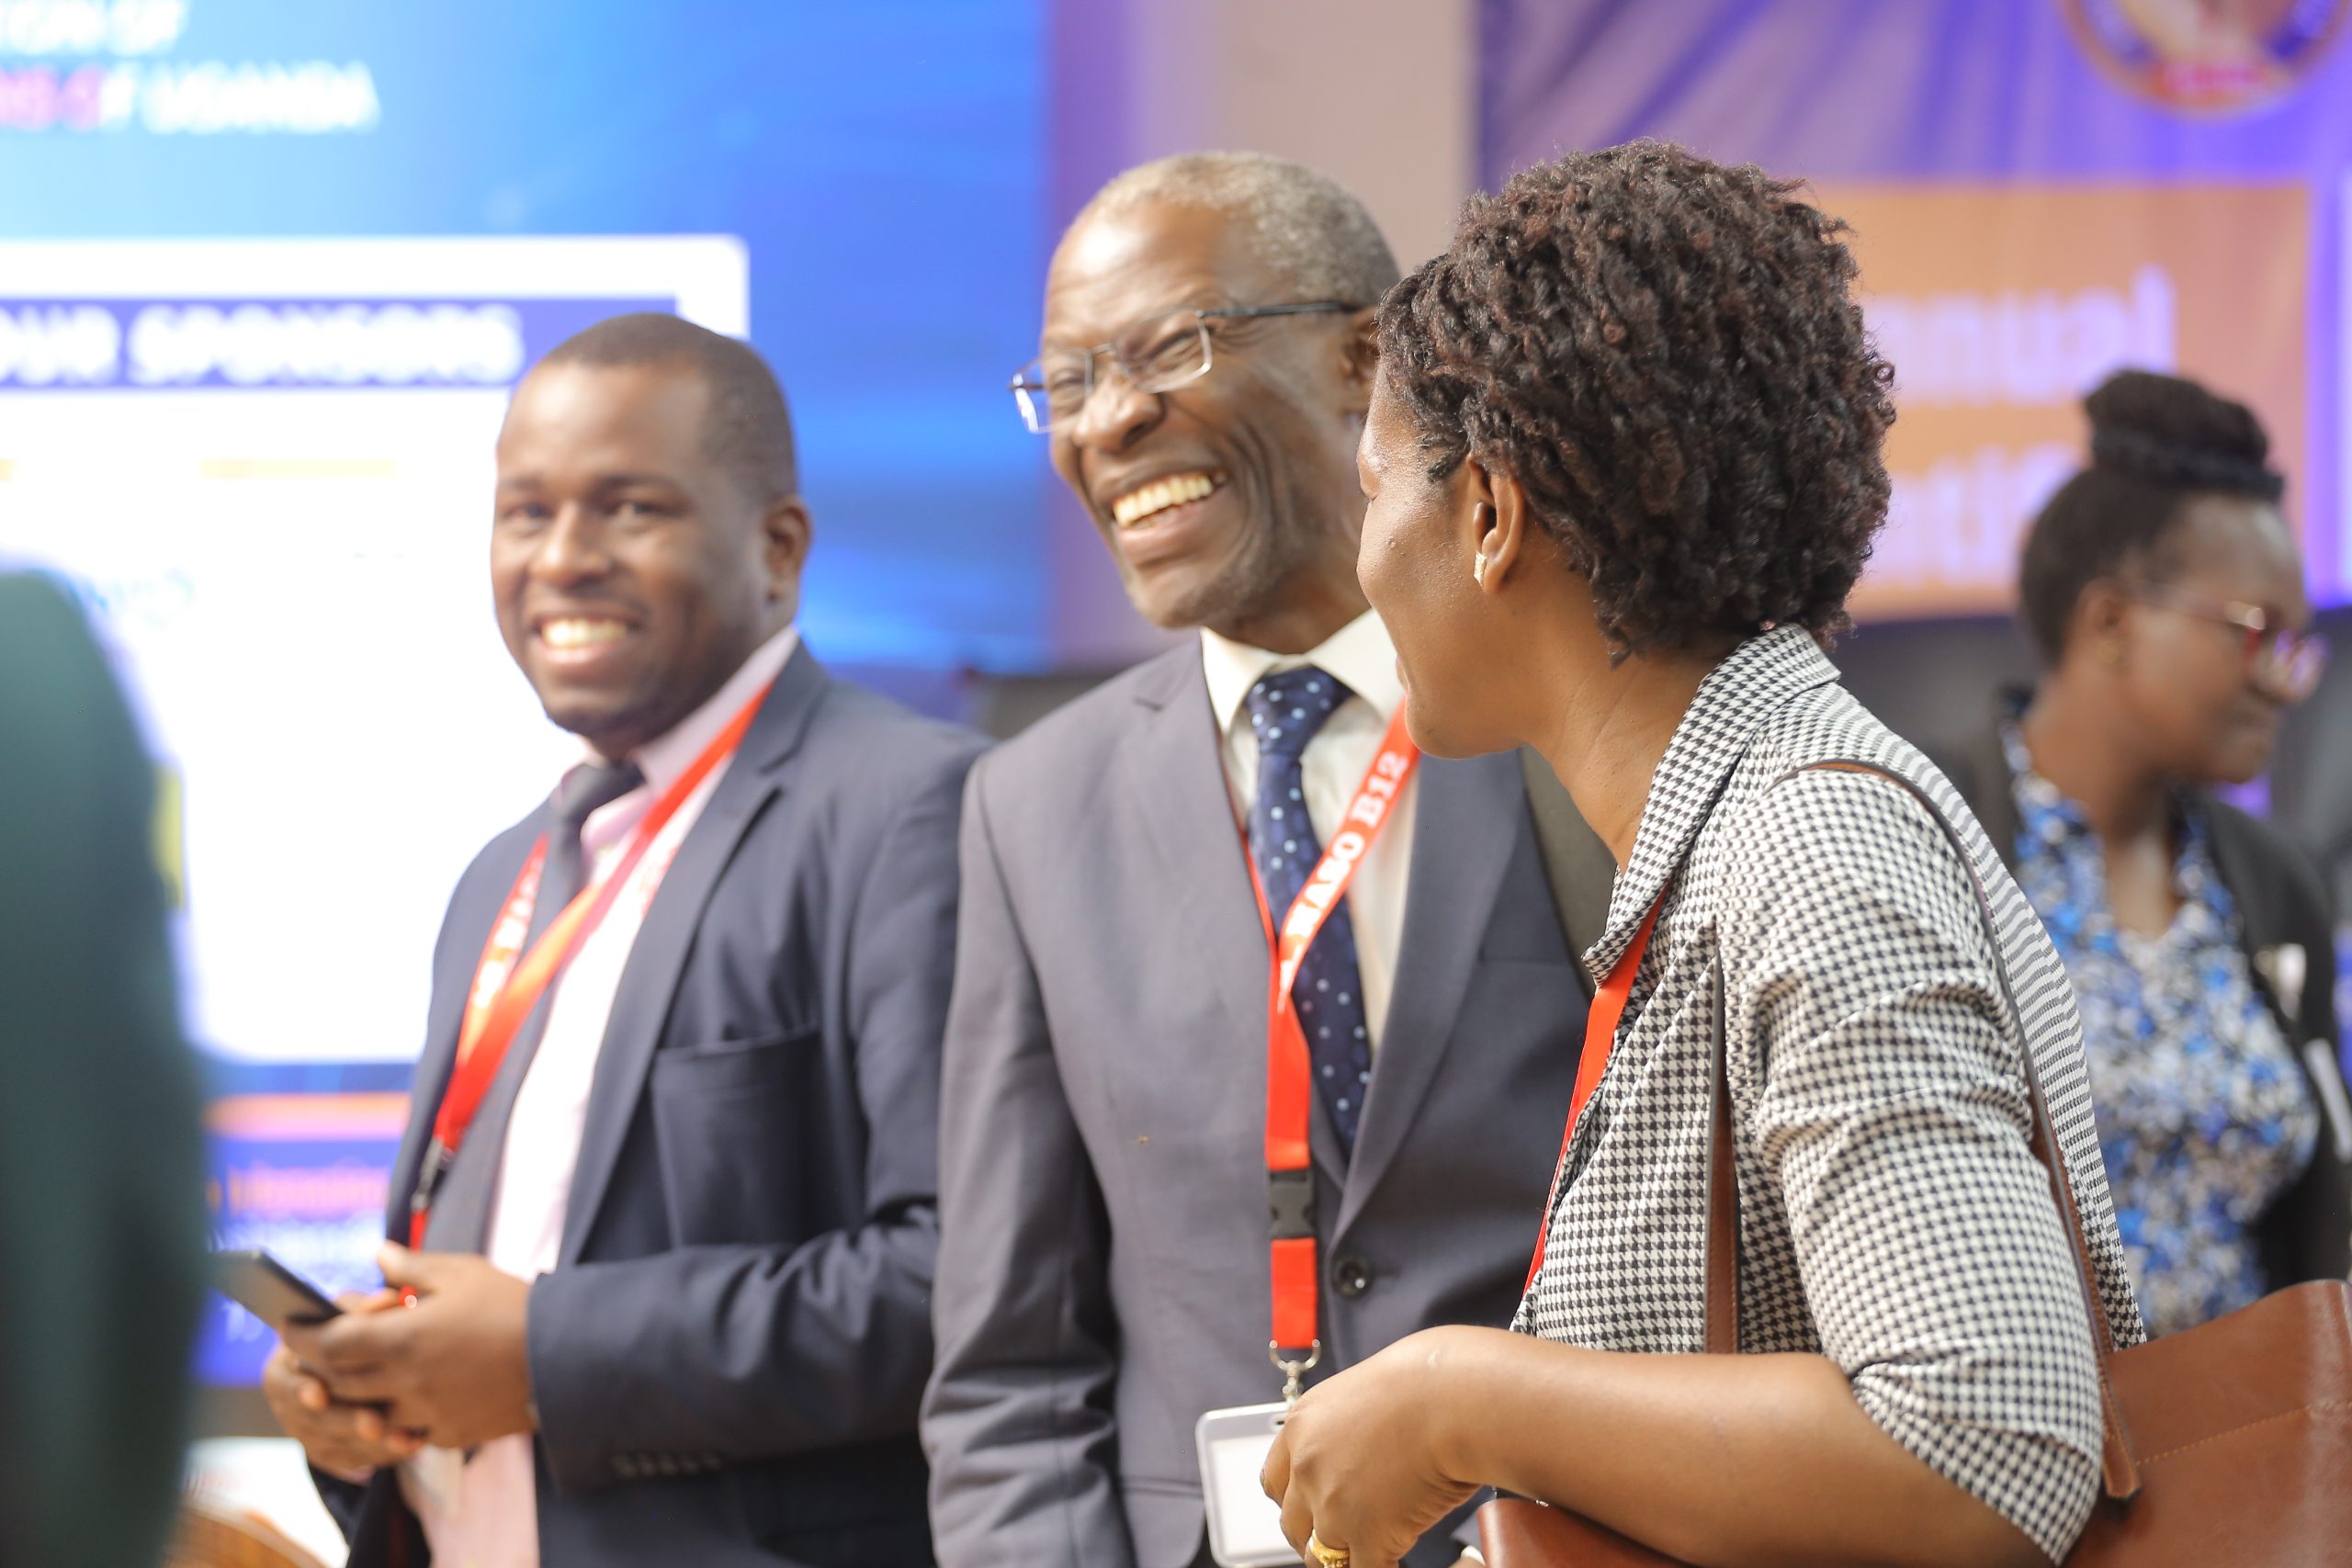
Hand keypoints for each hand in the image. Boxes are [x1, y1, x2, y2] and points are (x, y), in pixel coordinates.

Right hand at [264, 1288, 421, 1476]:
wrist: (354, 1362)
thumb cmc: (349, 1330)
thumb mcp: (349, 1314)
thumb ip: (361, 1309)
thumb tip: (383, 1302)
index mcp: (282, 1369)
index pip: (285, 1384)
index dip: (301, 1390)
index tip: (318, 1393)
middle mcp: (289, 1405)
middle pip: (313, 1420)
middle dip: (345, 1422)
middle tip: (374, 1424)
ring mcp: (308, 1433)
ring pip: (336, 1445)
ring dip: (371, 1444)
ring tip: (403, 1438)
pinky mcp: (330, 1452)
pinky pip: (354, 1459)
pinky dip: (383, 1454)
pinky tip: (411, 1444)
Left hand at [290, 1242, 537, 1450]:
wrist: (566, 1356)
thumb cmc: (514, 1306)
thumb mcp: (463, 1273)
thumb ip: (411, 1268)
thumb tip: (378, 1256)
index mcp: (403, 1338)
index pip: (329, 1344)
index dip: (303, 1335)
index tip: (290, 1324)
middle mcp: (404, 1381)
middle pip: (338, 1382)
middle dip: (319, 1365)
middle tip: (314, 1349)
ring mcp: (423, 1413)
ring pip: (364, 1412)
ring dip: (351, 1395)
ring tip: (351, 1374)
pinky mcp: (445, 1433)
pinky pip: (402, 1430)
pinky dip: (392, 1415)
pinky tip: (399, 1397)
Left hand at [1262, 1327, 1481, 1567]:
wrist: (1456, 1396)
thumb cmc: (1431, 1384)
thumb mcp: (1366, 1394)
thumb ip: (1349, 1430)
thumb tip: (1361, 1457)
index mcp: (1304, 1426)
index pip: (1274, 1480)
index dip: (1295, 1500)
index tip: (1310, 1508)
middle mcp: (1308, 1466)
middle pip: (1291, 1524)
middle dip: (1316, 1534)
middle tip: (1344, 1536)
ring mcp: (1332, 1504)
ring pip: (1320, 1557)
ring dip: (1343, 1558)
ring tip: (1370, 1551)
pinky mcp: (1366, 1534)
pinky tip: (1393, 1561)